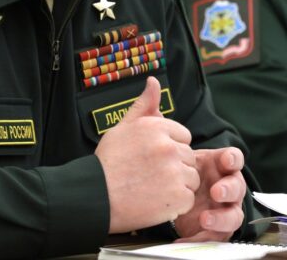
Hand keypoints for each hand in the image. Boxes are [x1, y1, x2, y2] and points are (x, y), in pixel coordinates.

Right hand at [96, 77, 198, 232]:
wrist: (94, 198)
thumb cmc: (107, 163)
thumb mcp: (123, 127)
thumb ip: (143, 105)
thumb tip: (154, 82)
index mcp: (158, 127)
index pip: (184, 136)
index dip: (170, 149)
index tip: (153, 159)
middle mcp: (168, 147)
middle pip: (189, 157)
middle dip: (175, 166)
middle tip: (151, 176)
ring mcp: (174, 172)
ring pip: (191, 177)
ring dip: (178, 185)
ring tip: (154, 189)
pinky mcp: (177, 197)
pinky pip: (188, 199)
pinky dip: (176, 204)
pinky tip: (157, 202)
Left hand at [173, 147, 246, 241]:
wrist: (180, 197)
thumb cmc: (186, 174)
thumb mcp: (184, 162)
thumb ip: (181, 155)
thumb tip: (164, 139)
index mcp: (223, 167)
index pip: (234, 159)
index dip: (233, 159)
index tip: (227, 161)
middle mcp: (230, 188)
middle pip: (237, 187)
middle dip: (228, 190)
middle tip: (216, 192)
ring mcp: (227, 210)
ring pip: (233, 216)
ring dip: (221, 218)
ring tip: (204, 219)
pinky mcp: (219, 230)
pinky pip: (216, 237)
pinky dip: (201, 238)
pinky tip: (186, 238)